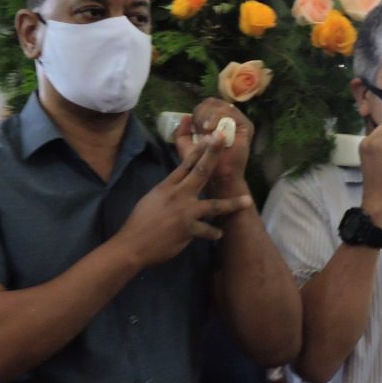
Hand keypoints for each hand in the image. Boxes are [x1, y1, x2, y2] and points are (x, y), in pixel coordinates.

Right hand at [117, 135, 252, 267]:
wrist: (133, 244)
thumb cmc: (139, 221)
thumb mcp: (152, 198)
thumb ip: (168, 190)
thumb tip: (180, 185)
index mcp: (167, 186)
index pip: (185, 164)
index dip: (198, 150)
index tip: (209, 138)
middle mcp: (178, 195)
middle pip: (200, 171)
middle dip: (213, 155)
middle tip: (223, 140)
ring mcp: (185, 212)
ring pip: (213, 205)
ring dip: (231, 204)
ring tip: (248, 201)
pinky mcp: (188, 230)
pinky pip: (206, 231)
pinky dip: (213, 233)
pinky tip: (220, 234)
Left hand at [174, 99, 253, 195]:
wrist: (216, 177)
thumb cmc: (202, 163)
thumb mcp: (186, 147)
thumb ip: (181, 132)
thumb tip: (185, 116)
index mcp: (214, 120)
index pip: (206, 104)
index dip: (198, 112)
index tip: (194, 127)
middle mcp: (227, 118)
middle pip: (213, 102)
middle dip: (203, 113)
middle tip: (200, 128)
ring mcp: (237, 121)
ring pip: (221, 106)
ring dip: (209, 116)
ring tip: (205, 129)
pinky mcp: (246, 126)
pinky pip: (232, 113)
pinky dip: (218, 118)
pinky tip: (211, 128)